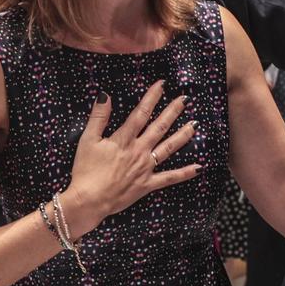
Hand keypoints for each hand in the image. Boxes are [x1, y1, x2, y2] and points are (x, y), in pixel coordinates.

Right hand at [62, 81, 201, 226]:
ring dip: (183, 135)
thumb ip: (98, 117)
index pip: (141, 113)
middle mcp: (139, 151)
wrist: (89, 200)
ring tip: (195, 125)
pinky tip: (199, 167)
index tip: (162, 85)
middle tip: (185, 99)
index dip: (152, 97)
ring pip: (168, 148)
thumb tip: (105, 96)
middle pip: (159, 127)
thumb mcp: (87, 140)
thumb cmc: (85, 171)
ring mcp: (146, 168)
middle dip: (173, 111)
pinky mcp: (148, 184)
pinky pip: (170, 178)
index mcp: (124, 139)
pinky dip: (185, 173)